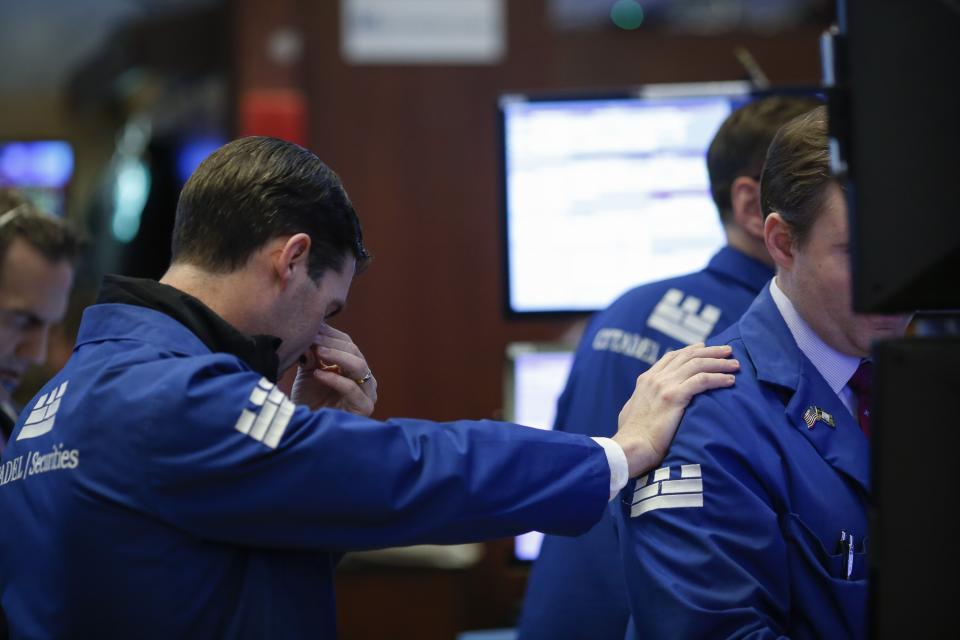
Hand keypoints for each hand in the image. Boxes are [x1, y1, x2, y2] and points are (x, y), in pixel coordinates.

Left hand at [291, 324, 377, 415]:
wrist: (307, 431)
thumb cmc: (309, 402)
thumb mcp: (310, 372)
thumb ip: (312, 354)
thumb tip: (312, 332)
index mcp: (353, 368)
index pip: (347, 343)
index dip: (330, 334)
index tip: (311, 327)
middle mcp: (364, 378)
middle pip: (354, 351)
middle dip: (332, 342)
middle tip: (313, 337)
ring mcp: (367, 393)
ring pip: (358, 366)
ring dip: (337, 356)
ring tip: (318, 351)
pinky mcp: (364, 408)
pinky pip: (352, 389)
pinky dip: (334, 379)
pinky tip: (317, 374)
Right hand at [613, 343, 738, 477]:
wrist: (630, 448)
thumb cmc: (632, 438)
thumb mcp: (632, 412)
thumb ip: (642, 402)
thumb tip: (645, 403)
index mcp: (646, 380)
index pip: (671, 357)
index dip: (690, 350)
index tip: (705, 348)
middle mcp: (655, 378)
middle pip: (688, 356)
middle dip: (711, 352)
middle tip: (728, 351)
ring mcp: (664, 385)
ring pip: (697, 364)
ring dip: (719, 363)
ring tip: (735, 364)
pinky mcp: (674, 396)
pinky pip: (702, 380)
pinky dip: (718, 378)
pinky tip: (730, 380)